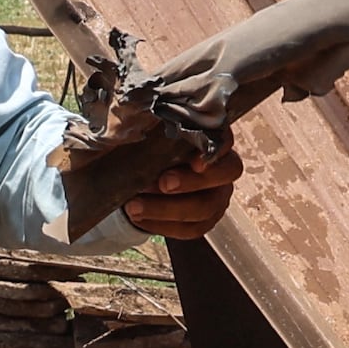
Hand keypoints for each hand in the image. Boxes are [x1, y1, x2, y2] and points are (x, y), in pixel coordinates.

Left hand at [60, 111, 242, 240]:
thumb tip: (123, 117)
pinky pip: (191, 230)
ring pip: (204, 207)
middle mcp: (222, 167)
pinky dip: (162, 225)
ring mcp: (217, 196)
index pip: (225, 139)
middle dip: (192, 181)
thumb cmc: (149, 149)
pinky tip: (139, 218)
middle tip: (161, 182)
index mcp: (211, 139)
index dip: (216, 148)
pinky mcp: (205, 221)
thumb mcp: (147, 134)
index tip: (194, 160)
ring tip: (134, 206)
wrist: (141, 180)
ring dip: (167, 208)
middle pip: (225, 174)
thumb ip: (147, 127)